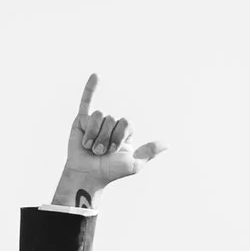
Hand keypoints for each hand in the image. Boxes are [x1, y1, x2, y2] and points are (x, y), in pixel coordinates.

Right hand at [56, 73, 162, 200]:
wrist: (88, 174)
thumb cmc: (110, 171)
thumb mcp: (133, 164)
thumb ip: (149, 151)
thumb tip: (167, 144)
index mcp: (125, 132)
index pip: (126, 123)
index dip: (120, 136)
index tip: (114, 151)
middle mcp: (111, 124)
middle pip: (111, 119)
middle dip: (106, 138)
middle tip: (101, 152)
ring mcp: (97, 122)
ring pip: (98, 116)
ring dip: (94, 135)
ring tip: (91, 147)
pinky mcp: (82, 121)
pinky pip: (86, 101)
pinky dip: (90, 88)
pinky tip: (96, 76)